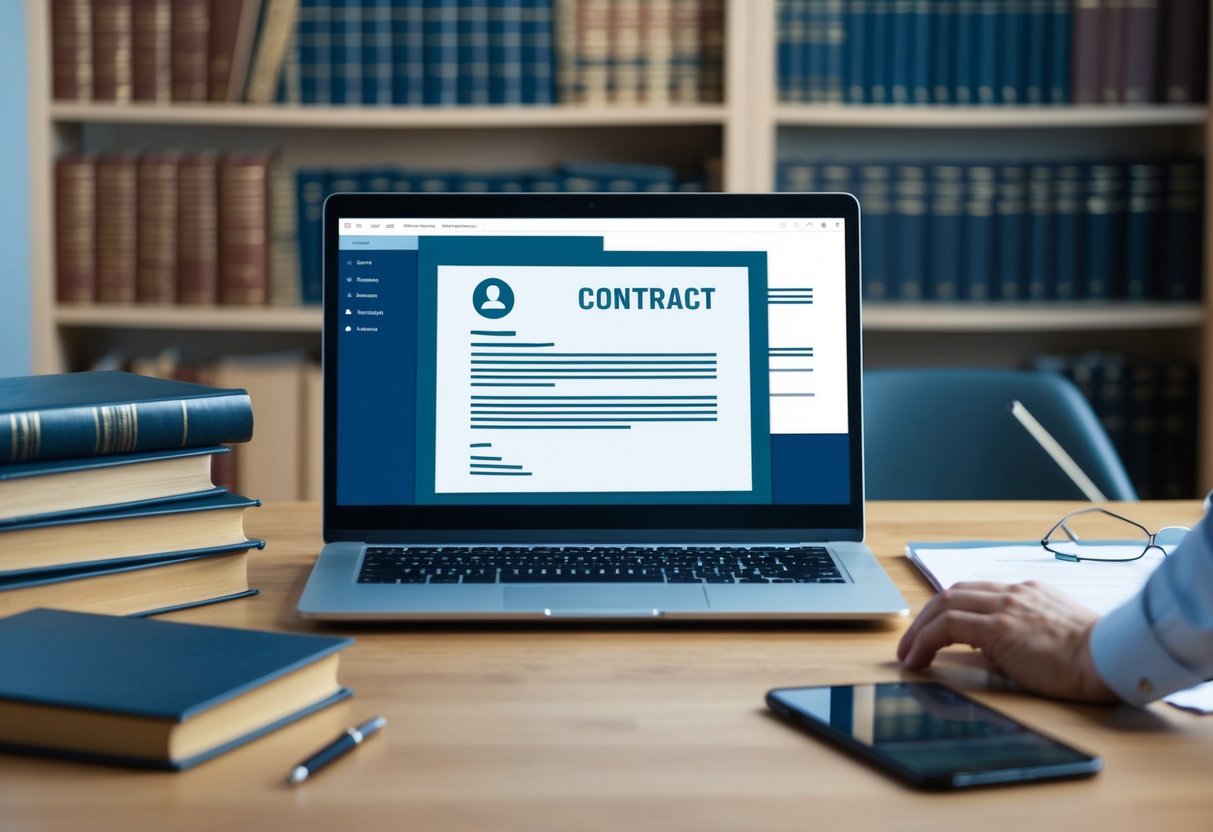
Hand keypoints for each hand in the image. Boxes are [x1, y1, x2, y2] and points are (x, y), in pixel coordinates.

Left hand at [897, 580, 1118, 702]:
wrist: (1111, 658)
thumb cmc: (1091, 657)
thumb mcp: (1052, 634)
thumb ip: (1021, 632)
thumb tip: (991, 650)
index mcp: (1026, 593)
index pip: (973, 592)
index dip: (946, 609)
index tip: (932, 629)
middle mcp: (1013, 593)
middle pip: (952, 593)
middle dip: (923, 617)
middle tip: (909, 643)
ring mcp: (1006, 606)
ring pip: (944, 605)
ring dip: (918, 630)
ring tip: (908, 655)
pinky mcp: (1000, 627)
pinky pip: (948, 625)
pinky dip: (925, 640)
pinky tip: (918, 658)